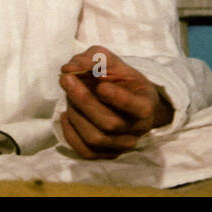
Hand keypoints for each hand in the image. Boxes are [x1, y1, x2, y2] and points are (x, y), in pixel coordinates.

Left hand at [58, 45, 174, 158]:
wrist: (124, 99)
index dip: (119, 99)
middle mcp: (138, 129)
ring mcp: (123, 145)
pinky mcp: (107, 153)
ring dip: (75, 114)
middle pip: (110, 123)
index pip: (138, 108)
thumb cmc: (118, 78)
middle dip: (84, 101)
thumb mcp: (109, 61)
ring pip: (95, 138)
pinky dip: (70, 133)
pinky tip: (66, 114)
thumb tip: (69, 68)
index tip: (101, 86)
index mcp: (145, 104)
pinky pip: (85, 151)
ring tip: (69, 95)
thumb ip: (92, 58)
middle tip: (66, 79)